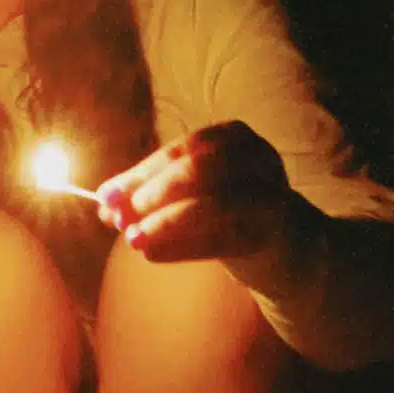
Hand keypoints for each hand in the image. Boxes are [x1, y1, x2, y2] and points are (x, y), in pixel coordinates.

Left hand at [96, 120, 292, 261]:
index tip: (105, 196)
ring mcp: (270, 195)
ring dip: (167, 221)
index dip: (141, 173)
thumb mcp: (192, 193)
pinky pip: (224, 240)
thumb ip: (153, 192)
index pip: (182, 149)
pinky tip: (152, 255)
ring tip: (133, 238)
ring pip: (215, 203)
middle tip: (119, 216)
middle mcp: (257, 158)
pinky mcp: (273, 234)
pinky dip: (183, 248)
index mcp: (235, 137)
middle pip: (200, 168)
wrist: (289, 245)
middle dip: (154, 192)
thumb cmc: (230, 211)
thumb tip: (105, 201)